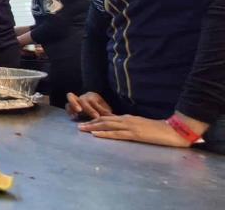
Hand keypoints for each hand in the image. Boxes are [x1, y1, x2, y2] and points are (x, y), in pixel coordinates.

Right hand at [66, 92, 112, 119]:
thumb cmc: (101, 109)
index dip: (94, 110)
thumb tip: (112, 117)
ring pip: (71, 97)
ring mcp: (76, 99)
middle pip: (82, 100)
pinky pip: (67, 105)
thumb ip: (106, 113)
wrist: (95, 106)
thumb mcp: (105, 109)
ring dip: (73, 105)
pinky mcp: (70, 105)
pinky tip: (73, 117)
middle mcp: (83, 96)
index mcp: (93, 96)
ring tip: (76, 115)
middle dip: (84, 108)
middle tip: (88, 115)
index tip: (96, 117)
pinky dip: (69, 111)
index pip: (92, 102)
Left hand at [77, 115, 191, 147]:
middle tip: (78, 126)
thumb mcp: (141, 125)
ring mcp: (130, 126)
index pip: (108, 118)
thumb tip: (119, 128)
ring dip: (93, 127)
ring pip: (107, 125)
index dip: (96, 120)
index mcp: (128, 118)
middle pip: (104, 120)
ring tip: (82, 129)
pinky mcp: (135, 134)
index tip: (85, 122)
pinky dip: (104, 133)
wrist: (174, 130)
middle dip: (90, 123)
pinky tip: (96, 134)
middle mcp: (127, 120)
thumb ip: (130, 125)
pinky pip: (116, 134)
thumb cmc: (159, 129)